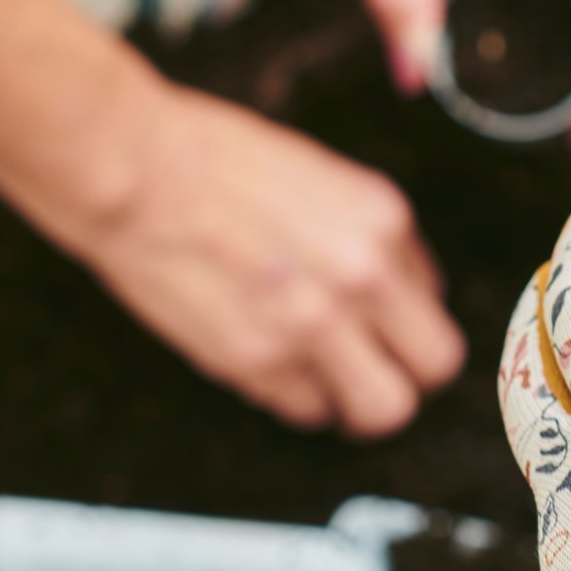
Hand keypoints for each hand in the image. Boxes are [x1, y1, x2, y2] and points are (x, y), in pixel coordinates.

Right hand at [76, 82, 463, 434]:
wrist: (134, 169)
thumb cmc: (219, 161)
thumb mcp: (328, 180)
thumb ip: (375, 240)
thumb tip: (404, 294)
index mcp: (385, 222)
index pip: (436, 302)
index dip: (405, 317)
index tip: (380, 322)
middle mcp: (364, 278)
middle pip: (434, 367)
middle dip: (411, 373)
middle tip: (378, 368)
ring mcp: (313, 325)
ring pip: (383, 409)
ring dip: (360, 400)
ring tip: (331, 382)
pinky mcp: (257, 360)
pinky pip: (307, 409)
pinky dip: (296, 397)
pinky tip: (272, 364)